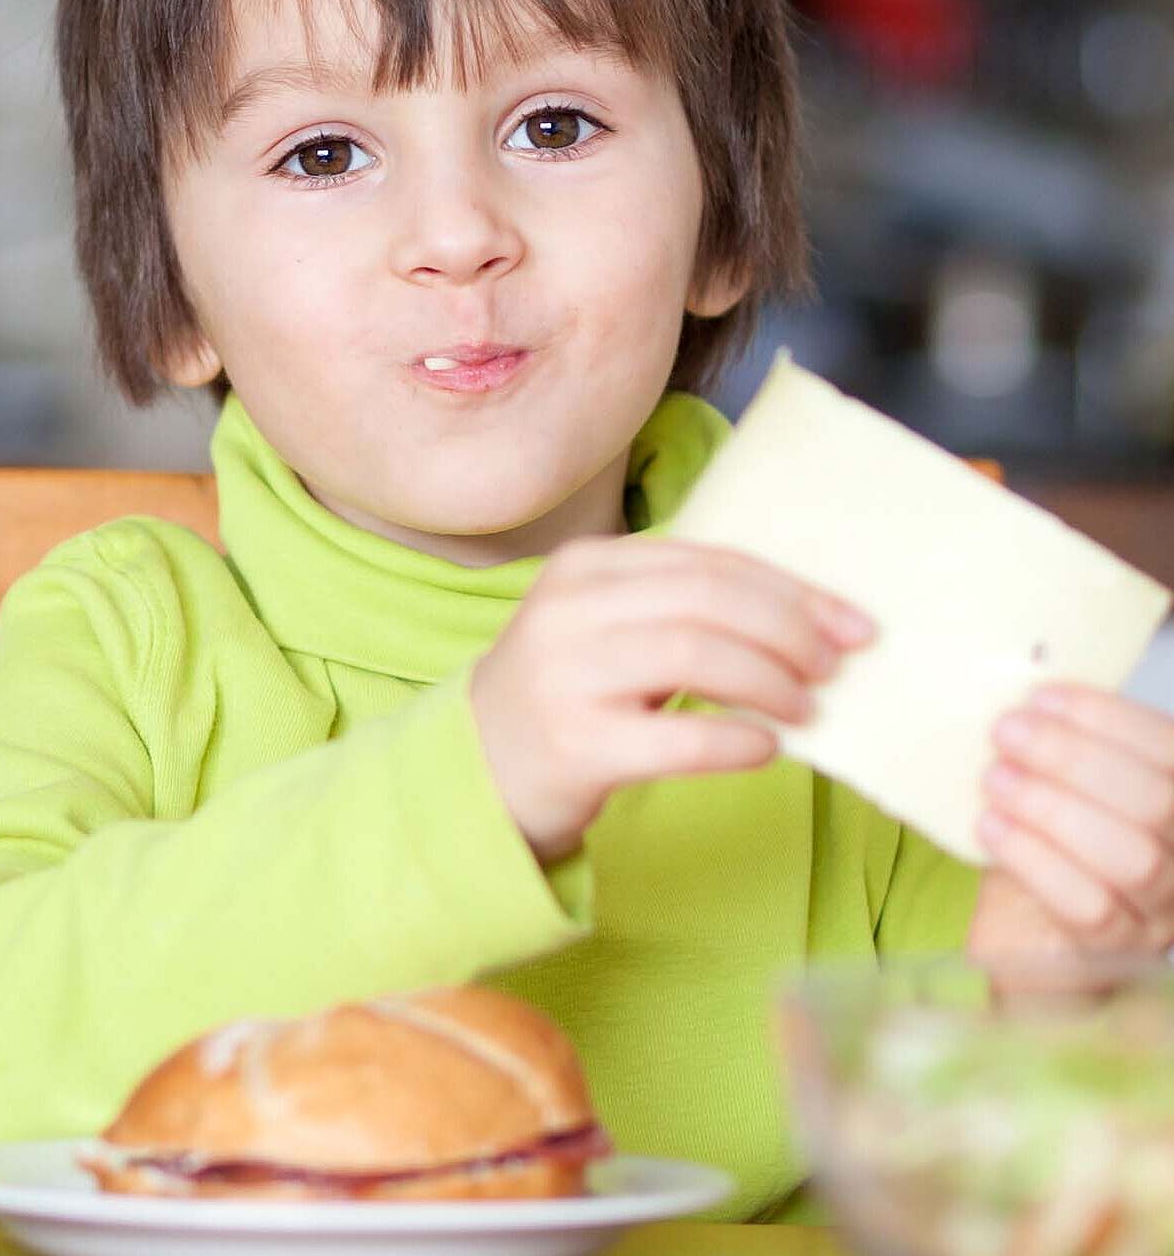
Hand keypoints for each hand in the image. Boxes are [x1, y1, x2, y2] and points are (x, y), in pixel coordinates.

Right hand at [468, 536, 874, 862]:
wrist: (478, 768)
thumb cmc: (567, 693)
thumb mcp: (605, 625)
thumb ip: (680, 605)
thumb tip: (811, 619)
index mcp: (584, 567)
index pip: (708, 561)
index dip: (791, 589)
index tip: (851, 623)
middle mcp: (568, 611)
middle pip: (707, 599)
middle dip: (789, 630)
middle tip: (834, 667)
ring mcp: (566, 677)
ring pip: (695, 654)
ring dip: (770, 681)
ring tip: (806, 709)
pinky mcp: (575, 746)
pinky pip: (678, 738)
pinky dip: (736, 741)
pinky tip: (766, 749)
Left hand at [971, 683, 1173, 955]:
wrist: (1032, 913)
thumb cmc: (1055, 824)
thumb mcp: (1071, 775)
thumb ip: (1070, 741)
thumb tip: (1027, 699)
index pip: (1170, 748)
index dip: (1109, 718)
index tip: (1040, 696)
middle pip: (1156, 803)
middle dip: (1073, 758)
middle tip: (1006, 731)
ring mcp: (1163, 907)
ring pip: (1131, 858)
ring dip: (1053, 808)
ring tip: (995, 778)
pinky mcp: (1121, 947)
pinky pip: (1089, 908)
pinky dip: (1035, 859)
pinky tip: (991, 826)